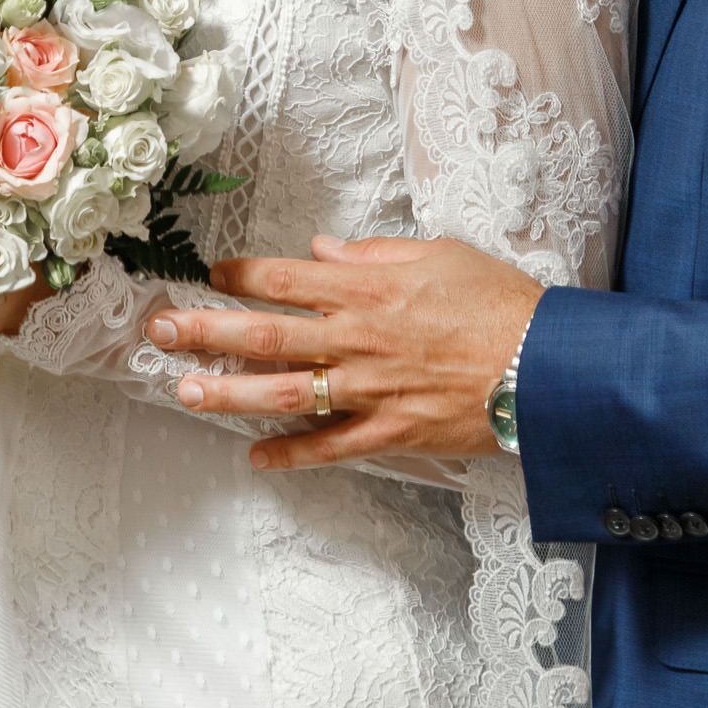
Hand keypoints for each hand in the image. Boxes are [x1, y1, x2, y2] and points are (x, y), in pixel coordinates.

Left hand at [144, 236, 541, 471]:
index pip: (285, 278)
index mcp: (369, 288)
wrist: (548, 365)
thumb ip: (375, 253)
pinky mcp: (390, 432)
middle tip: (159, 330)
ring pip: (284, 393)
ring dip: (228, 393)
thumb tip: (323, 249)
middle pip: (265, 335)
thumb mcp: (440, 253)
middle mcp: (358, 338)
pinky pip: (330, 448)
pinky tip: (254, 457)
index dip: (240, 276)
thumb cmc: (500, 301)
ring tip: (183, 392)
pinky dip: (291, 455)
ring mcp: (370, 389)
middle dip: (205, 331)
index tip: (210, 275)